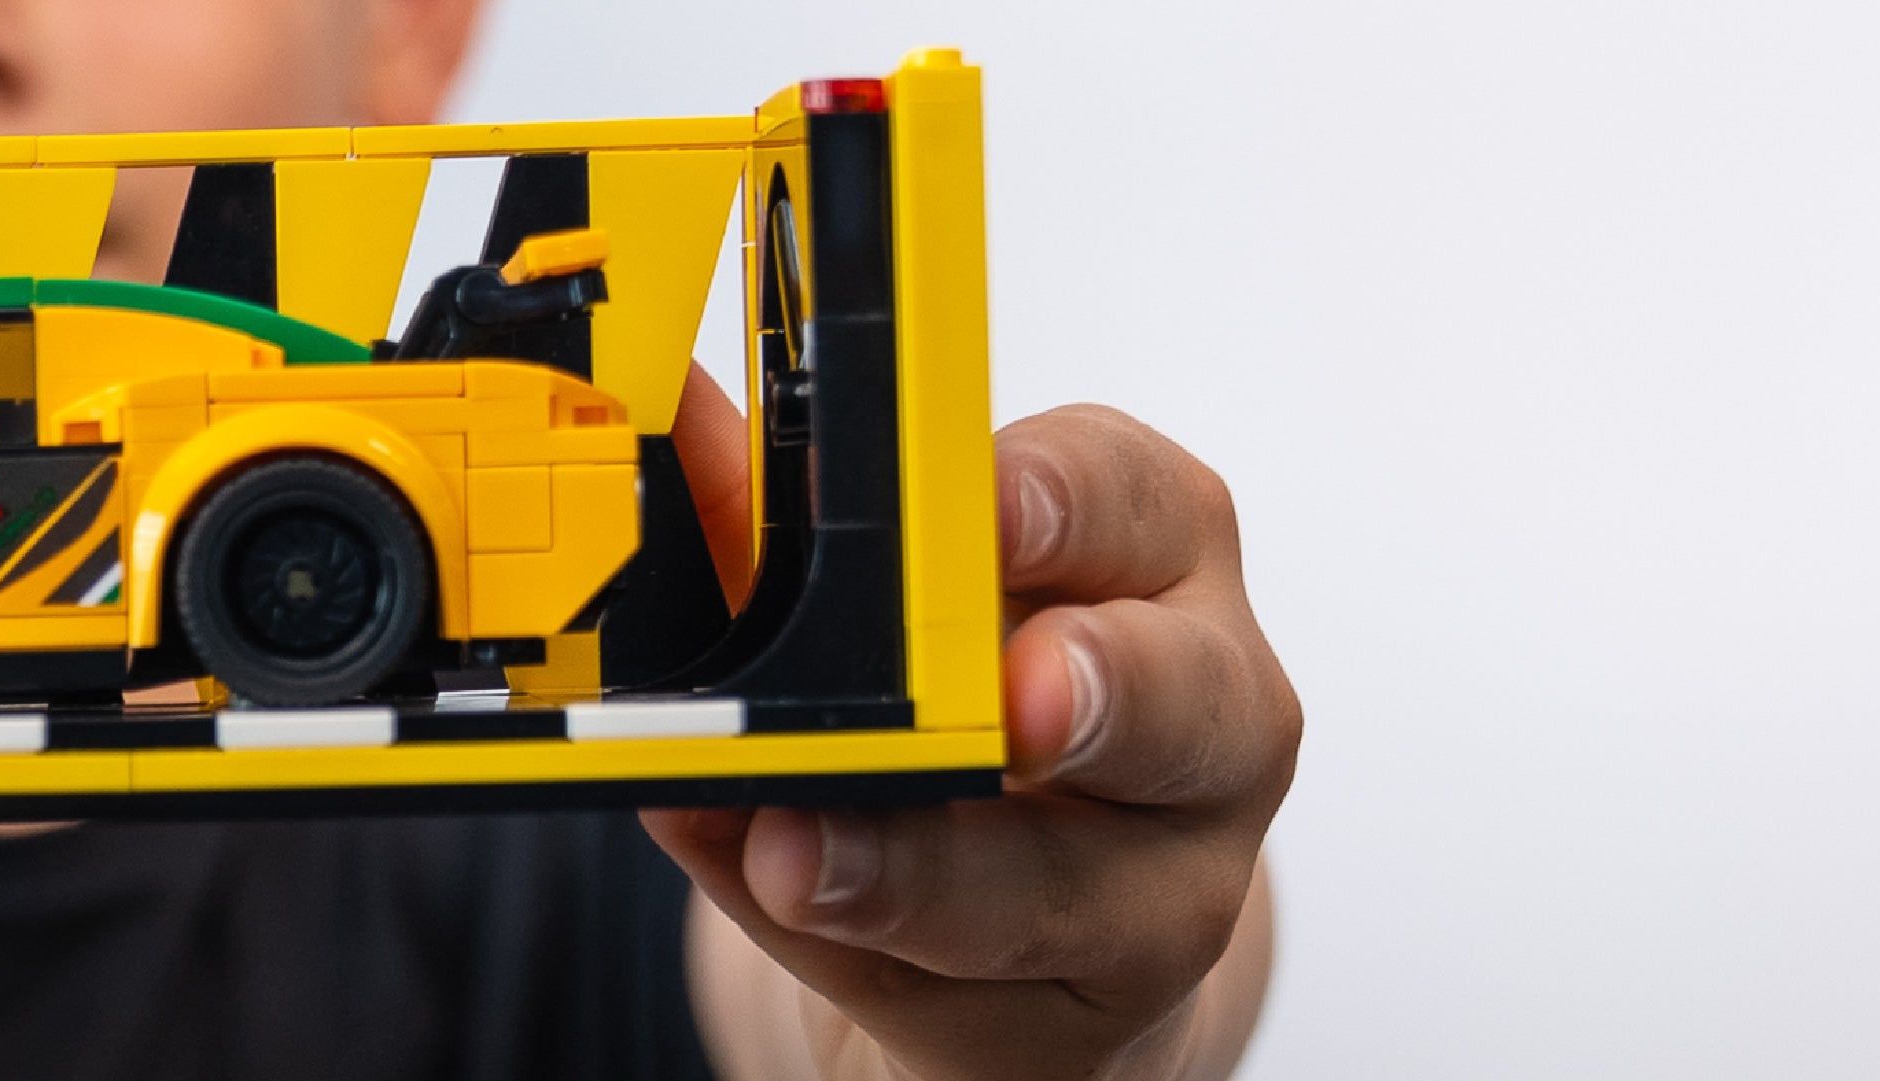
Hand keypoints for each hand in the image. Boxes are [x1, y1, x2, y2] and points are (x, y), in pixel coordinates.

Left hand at [648, 401, 1298, 1080]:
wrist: (1021, 933)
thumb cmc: (967, 724)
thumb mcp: (880, 611)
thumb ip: (775, 528)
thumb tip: (672, 424)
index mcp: (1156, 559)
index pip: (1128, 495)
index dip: (1058, 498)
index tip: (988, 509)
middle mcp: (1207, 714)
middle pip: (1174, 695)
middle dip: (1095, 690)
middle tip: (1013, 699)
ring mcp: (1175, 888)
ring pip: (1067, 889)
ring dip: (919, 872)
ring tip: (798, 852)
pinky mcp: (1093, 1025)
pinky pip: (972, 1001)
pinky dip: (857, 953)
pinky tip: (784, 909)